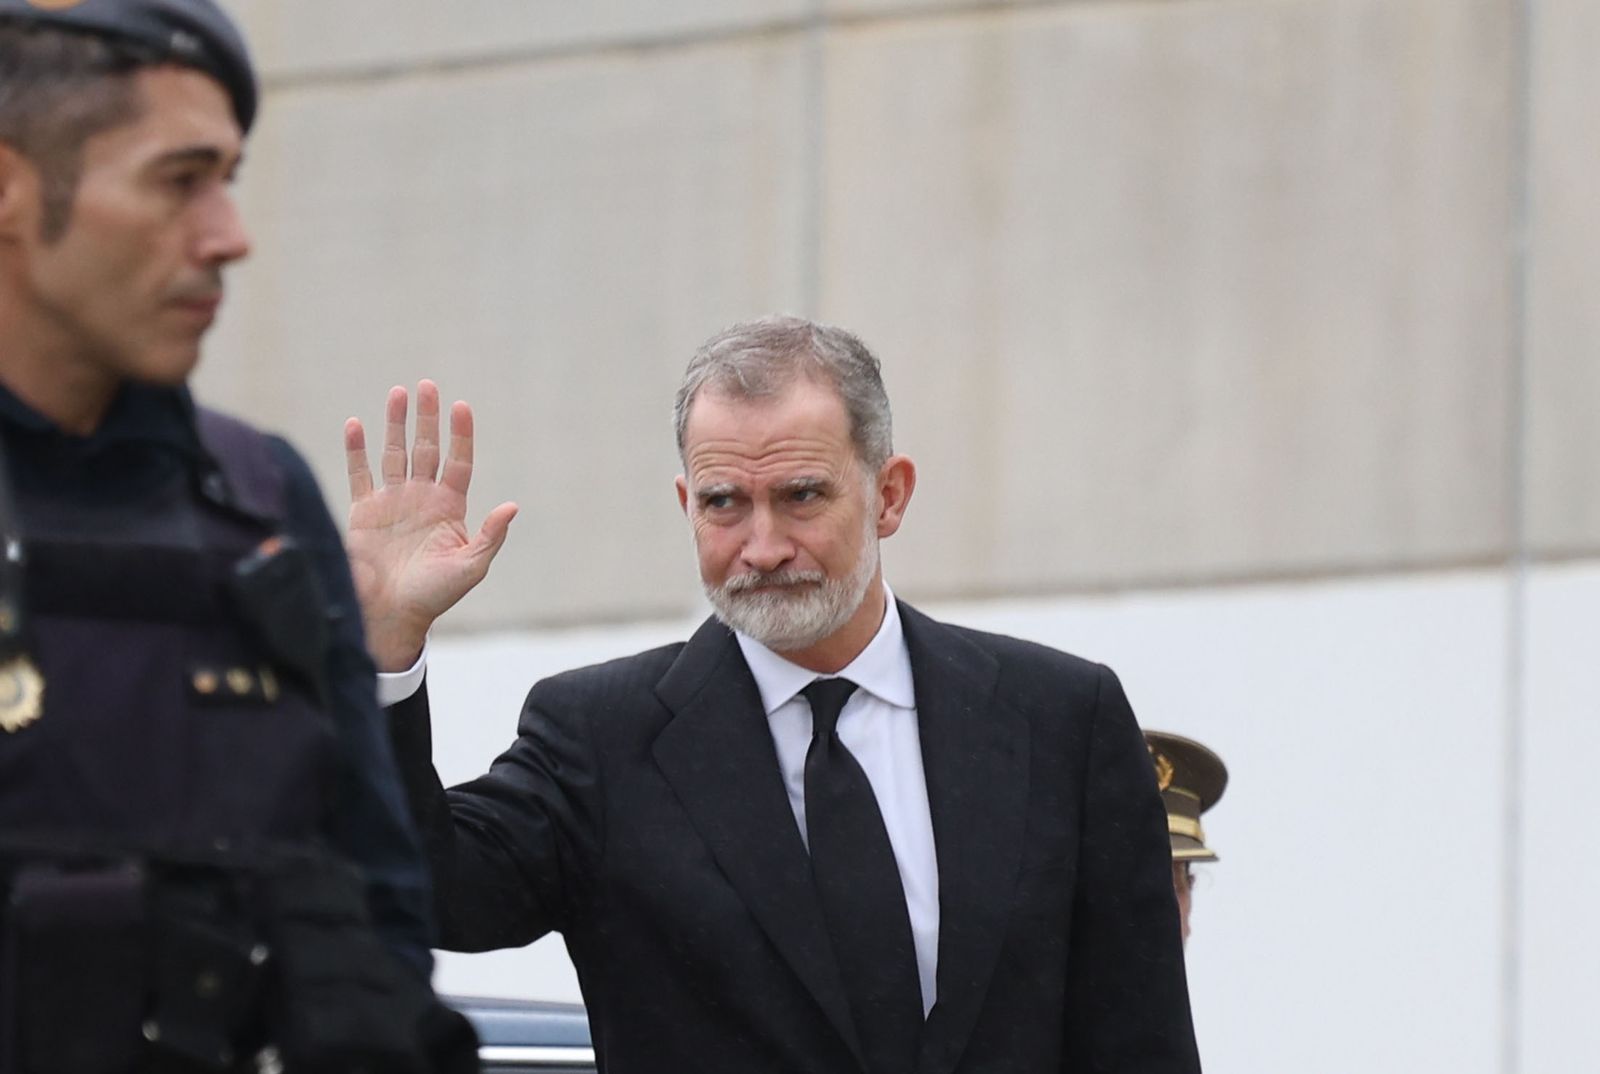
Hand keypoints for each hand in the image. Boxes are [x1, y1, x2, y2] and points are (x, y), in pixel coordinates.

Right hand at [345, 380, 517, 670]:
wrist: (391, 615)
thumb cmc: (434, 595)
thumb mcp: (471, 567)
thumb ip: (490, 535)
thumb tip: (512, 506)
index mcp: (449, 508)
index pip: (458, 461)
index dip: (460, 435)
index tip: (461, 406)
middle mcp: (421, 499)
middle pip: (426, 449)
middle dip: (427, 418)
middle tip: (428, 385)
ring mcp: (391, 502)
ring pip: (394, 453)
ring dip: (395, 424)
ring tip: (398, 393)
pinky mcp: (363, 512)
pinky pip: (360, 474)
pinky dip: (356, 449)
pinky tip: (356, 424)